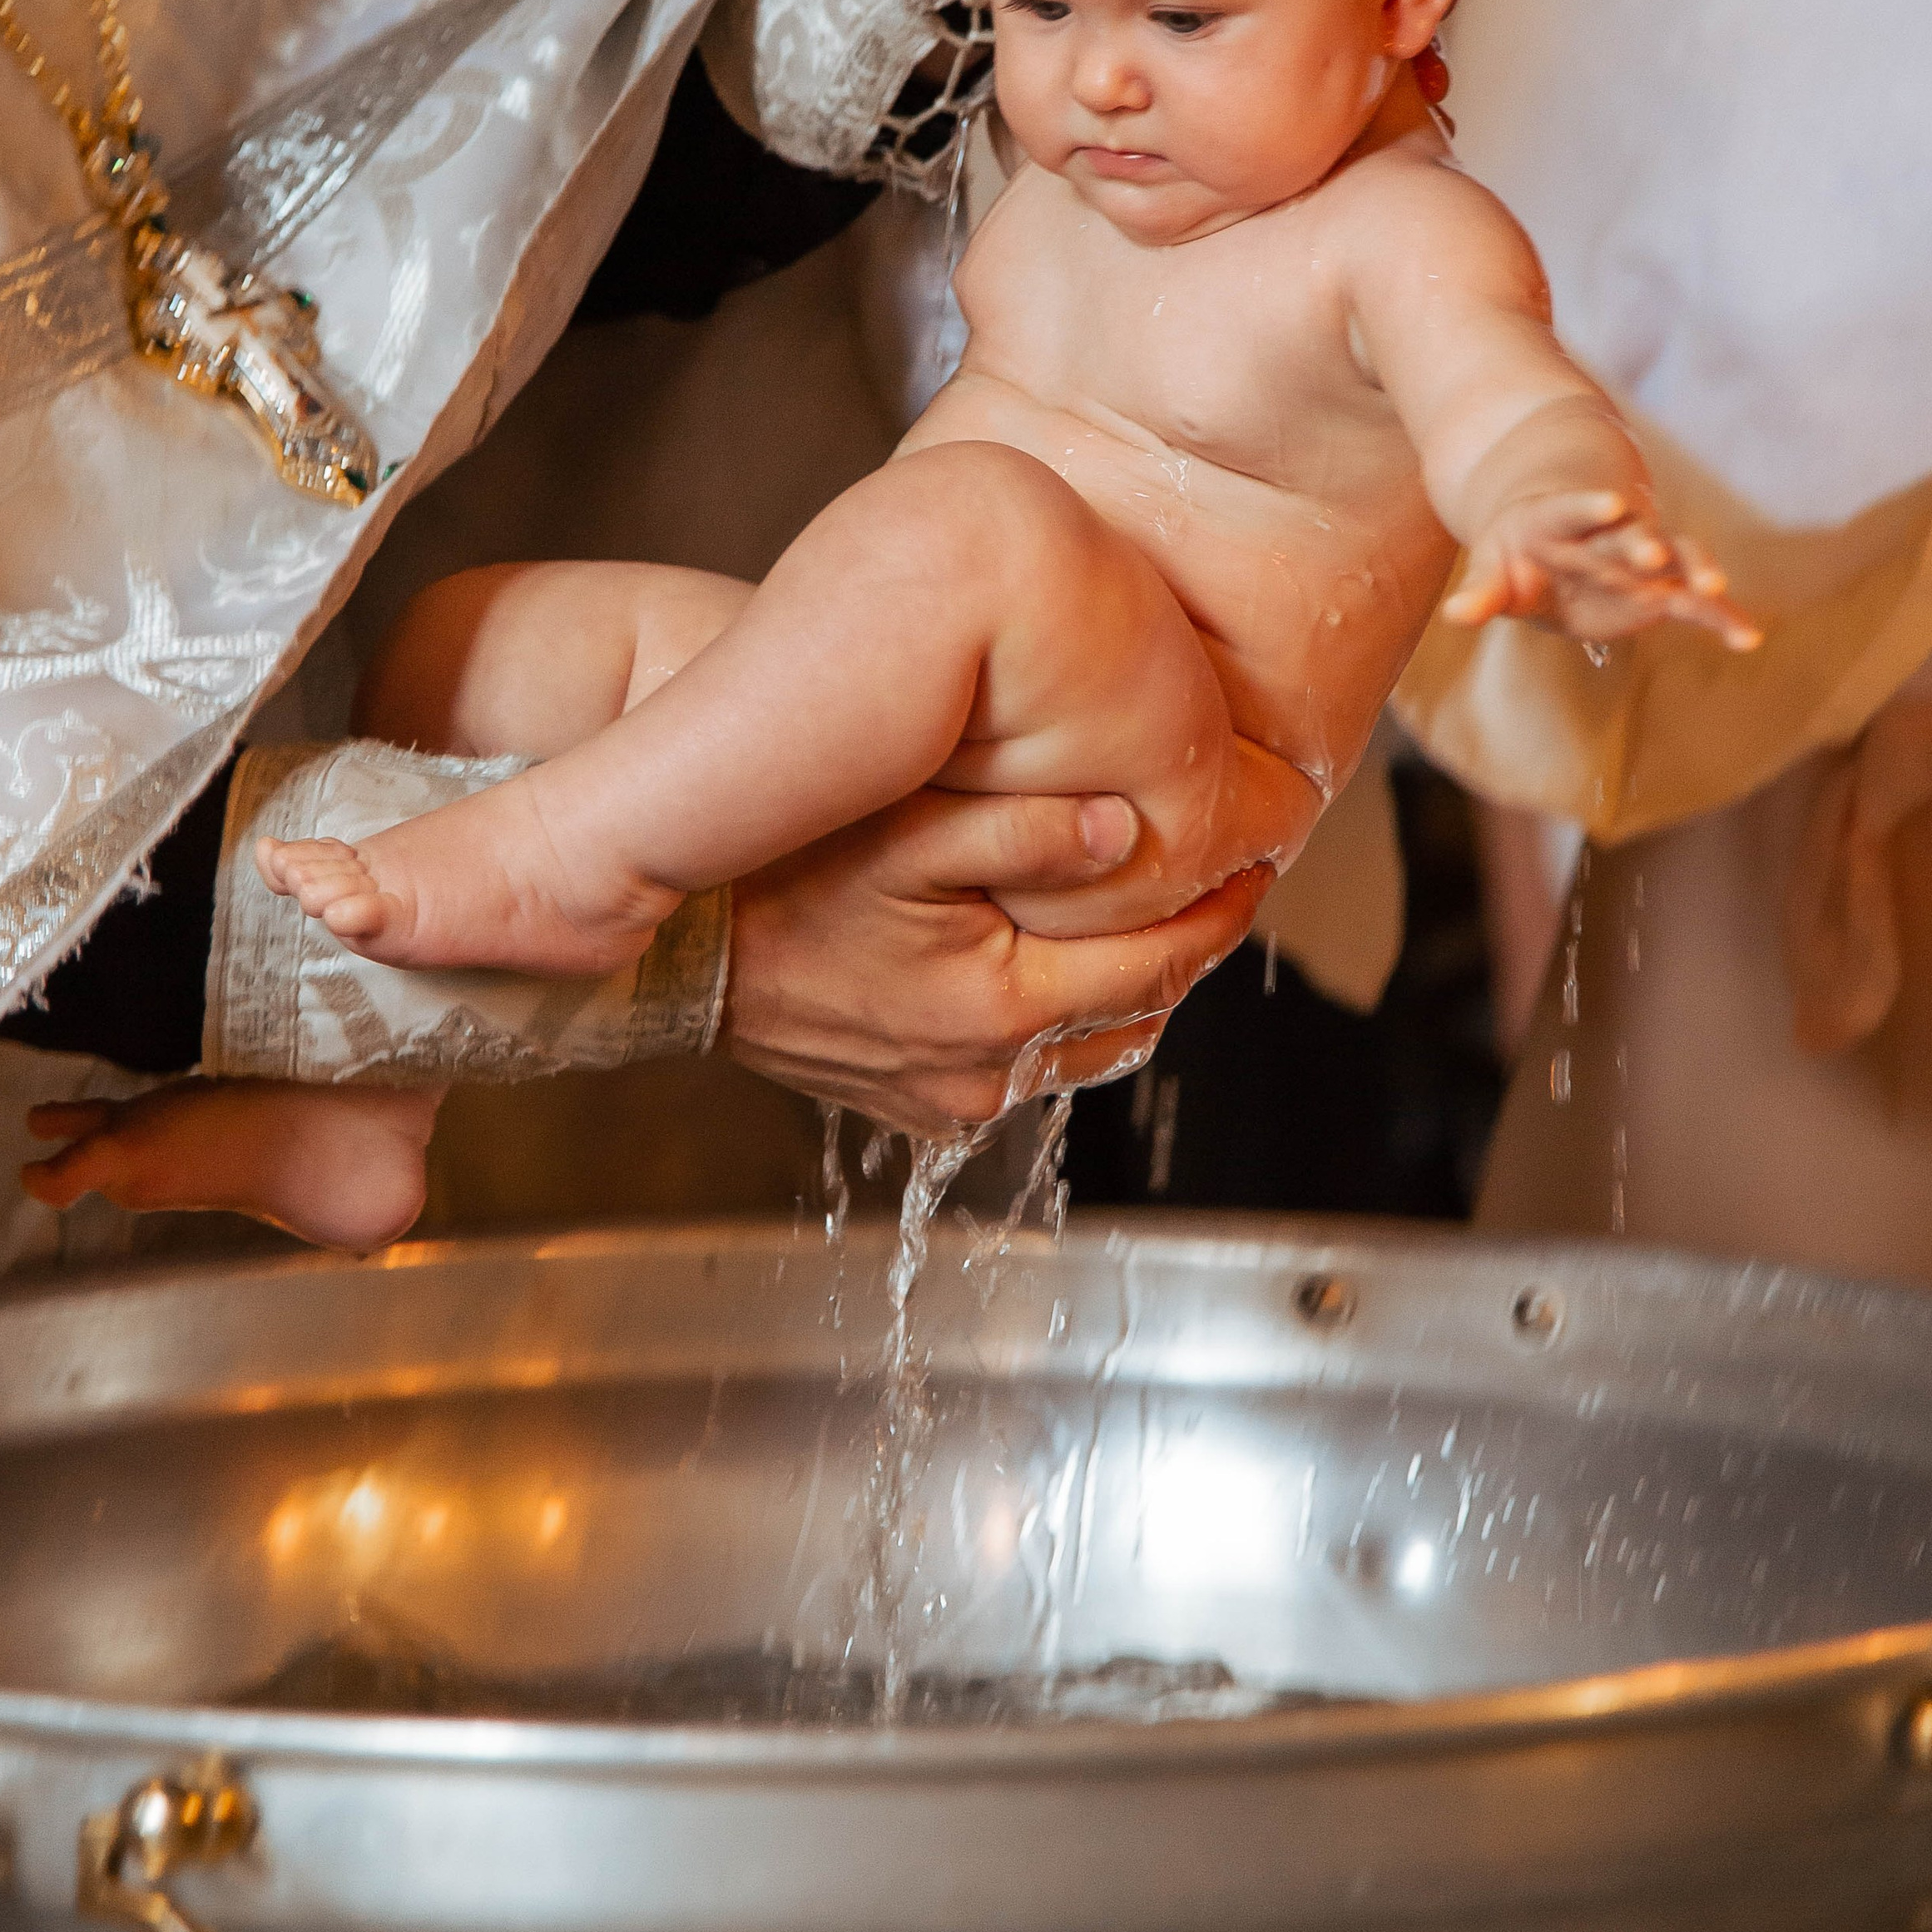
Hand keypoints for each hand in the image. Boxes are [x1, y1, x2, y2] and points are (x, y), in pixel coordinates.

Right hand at [723, 789, 1271, 1134]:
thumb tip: (1130, 829)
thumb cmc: (777, 883)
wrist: (674, 957)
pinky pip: (1017, 1063)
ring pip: (1080, 1046)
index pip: (1153, 967)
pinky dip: (1053, 1015)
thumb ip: (1023, 832)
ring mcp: (943, 1097)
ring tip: (1150, 917)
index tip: (1257, 865)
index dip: (1216, 913)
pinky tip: (1051, 959)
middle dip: (1182, 950)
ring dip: (1122, 988)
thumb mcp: (905, 834)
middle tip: (1222, 883)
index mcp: (995, 1010)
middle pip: (1130, 1016)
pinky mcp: (909, 1102)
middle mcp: (980, 1075)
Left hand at [1443, 491, 1759, 651]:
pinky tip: (1748, 637)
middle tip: (1651, 553)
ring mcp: (1643, 558)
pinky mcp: (1663, 589)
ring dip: (1692, 568)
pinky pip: (1697, 602)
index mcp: (1560, 520)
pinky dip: (1721, 617)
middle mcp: (1609, 534)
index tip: (1611, 504)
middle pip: (1630, 533)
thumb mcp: (1492, 569)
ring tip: (1715, 585)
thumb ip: (1482, 592)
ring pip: (1674, 557)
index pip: (1574, 509)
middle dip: (1642, 542)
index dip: (1590, 506)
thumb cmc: (1516, 553)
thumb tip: (1455, 615)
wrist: (1551, 543)